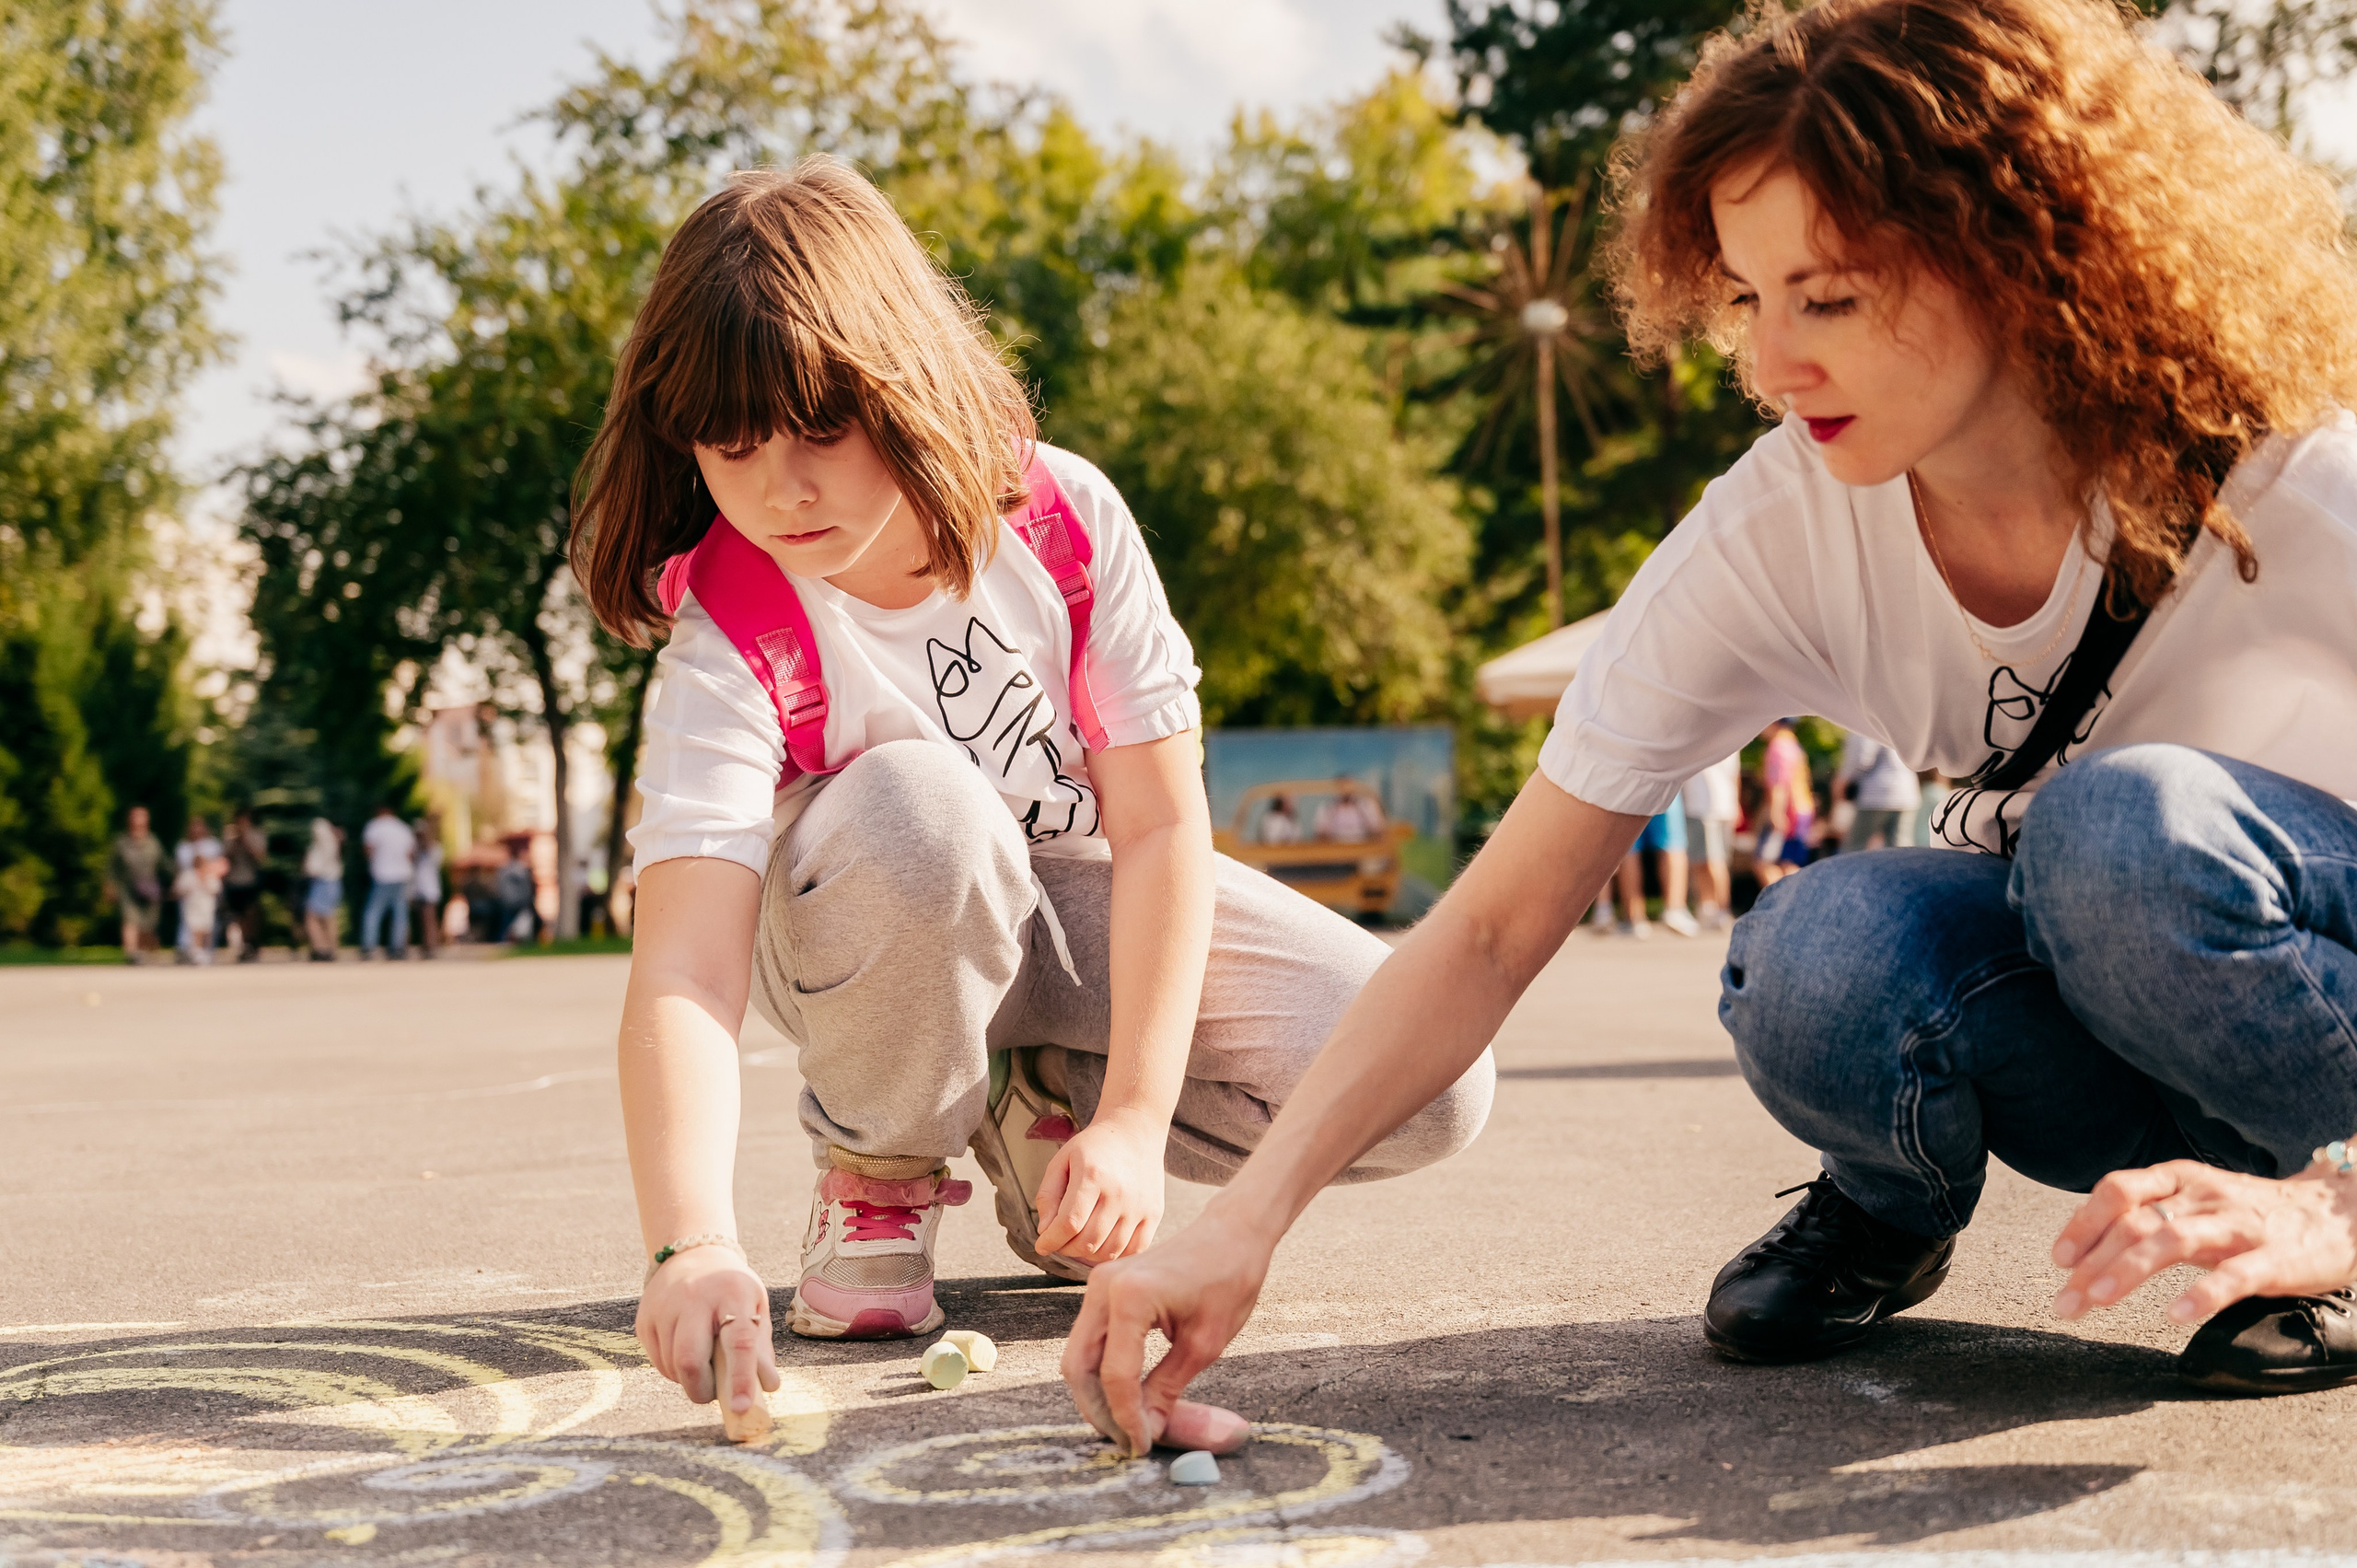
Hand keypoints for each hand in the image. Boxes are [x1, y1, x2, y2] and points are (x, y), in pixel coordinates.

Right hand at [634, 1245, 779, 1416]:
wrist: (692, 1255)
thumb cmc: (731, 1289)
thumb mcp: (755, 1306)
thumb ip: (760, 1347)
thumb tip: (769, 1387)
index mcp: (731, 1293)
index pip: (738, 1341)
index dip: (741, 1378)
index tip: (743, 1408)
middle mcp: (694, 1298)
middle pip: (690, 1360)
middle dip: (702, 1390)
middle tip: (713, 1394)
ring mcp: (664, 1308)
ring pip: (672, 1367)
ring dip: (689, 1381)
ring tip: (704, 1365)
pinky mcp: (644, 1320)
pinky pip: (658, 1363)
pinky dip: (674, 1371)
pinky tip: (685, 1354)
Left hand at [1034, 1115, 1166, 1264]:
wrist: (1135, 1131)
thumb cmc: (1095, 1146)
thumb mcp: (1062, 1161)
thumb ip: (1048, 1196)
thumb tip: (1045, 1231)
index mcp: (1093, 1176)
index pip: (1069, 1223)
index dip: (1051, 1241)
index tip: (1042, 1245)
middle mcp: (1119, 1193)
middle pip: (1088, 1241)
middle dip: (1066, 1248)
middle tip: (1060, 1241)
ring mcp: (1140, 1206)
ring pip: (1110, 1251)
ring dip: (1088, 1255)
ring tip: (1079, 1242)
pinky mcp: (1154, 1214)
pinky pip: (1134, 1250)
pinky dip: (1115, 1255)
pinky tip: (1103, 1244)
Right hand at [1060, 1207, 1265, 1457]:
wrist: (1232, 1232)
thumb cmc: (1228, 1279)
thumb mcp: (1204, 1344)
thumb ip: (1168, 1389)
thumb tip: (1149, 1430)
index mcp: (1130, 1297)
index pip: (1115, 1375)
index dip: (1127, 1418)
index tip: (1142, 1448)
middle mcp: (1103, 1287)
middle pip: (1079, 1367)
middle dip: (1099, 1411)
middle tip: (1126, 1441)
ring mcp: (1098, 1285)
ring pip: (1078, 1355)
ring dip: (1096, 1394)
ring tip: (1127, 1424)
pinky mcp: (1104, 1289)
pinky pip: (1091, 1340)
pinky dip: (1102, 1371)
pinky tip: (1126, 1395)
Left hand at [2051, 1159, 2356, 1323]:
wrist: (2338, 1213)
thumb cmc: (2252, 1215)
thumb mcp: (2194, 1204)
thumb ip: (2147, 1217)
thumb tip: (2083, 1245)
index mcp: (2180, 1180)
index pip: (2118, 1190)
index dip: (2083, 1222)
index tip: (2057, 1258)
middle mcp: (2203, 1197)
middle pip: (2135, 1221)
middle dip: (2091, 1261)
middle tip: (2064, 1302)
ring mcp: (2238, 1226)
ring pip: (2172, 1240)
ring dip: (2128, 1269)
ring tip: (2099, 1298)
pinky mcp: (2275, 1259)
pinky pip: (2234, 1275)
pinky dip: (2202, 1294)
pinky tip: (2176, 1315)